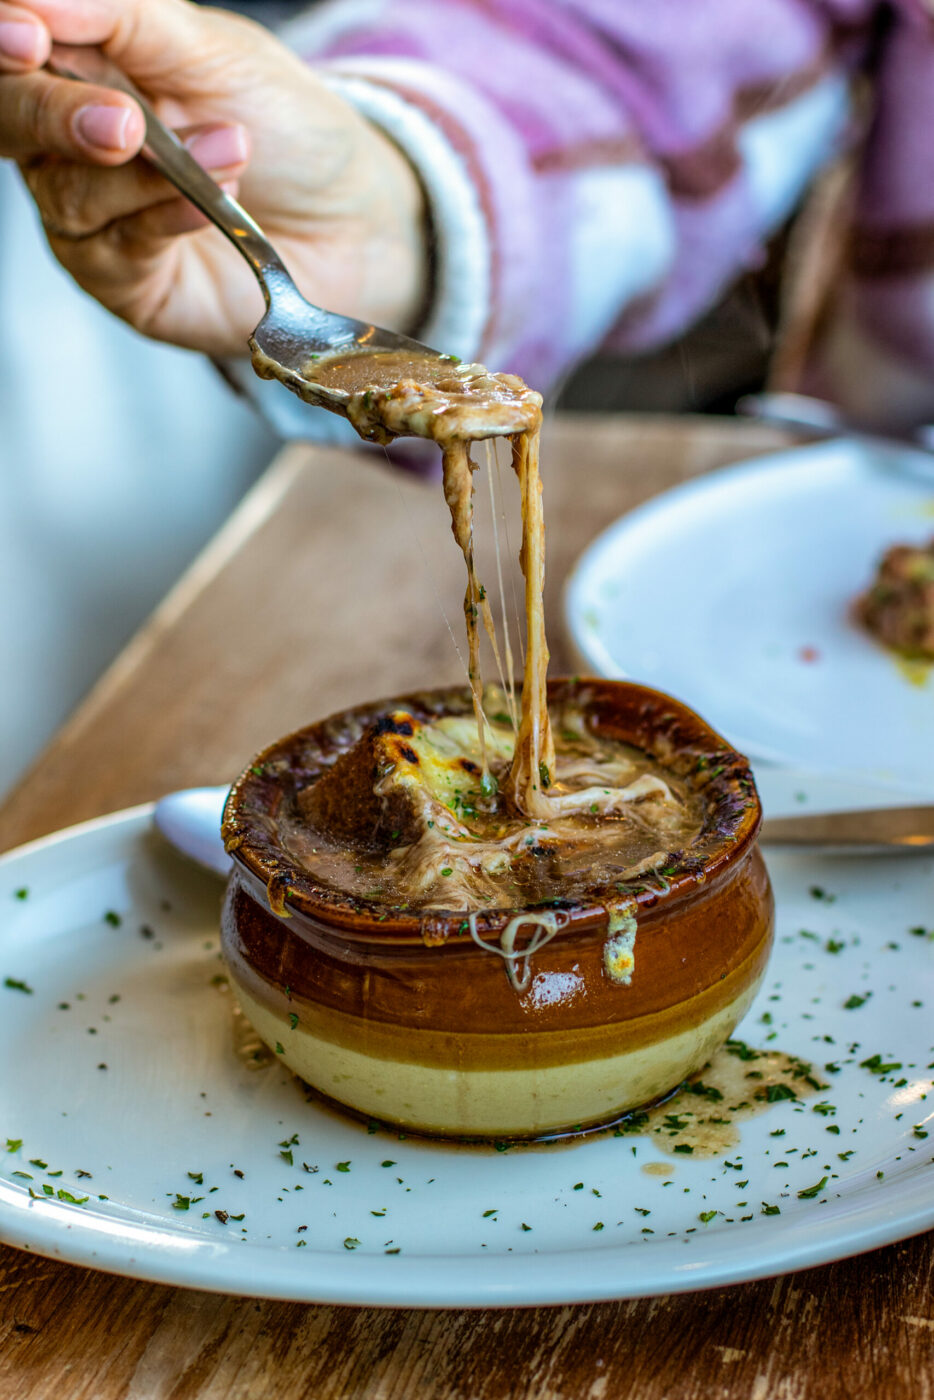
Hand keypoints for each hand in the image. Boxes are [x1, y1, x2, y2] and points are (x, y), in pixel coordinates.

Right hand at [0, 0, 425, 354]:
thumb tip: (35, 0)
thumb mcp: (208, 48)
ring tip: (232, 149)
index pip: (13, 46)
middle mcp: (66, 139)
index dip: (6, 38)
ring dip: (153, 173)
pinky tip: (213, 207)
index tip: (27, 36)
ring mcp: (90, 214)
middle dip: (54, 114)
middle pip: (11, 121)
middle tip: (122, 122)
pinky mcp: (123, 280)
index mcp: (79, 62)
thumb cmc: (286, 128)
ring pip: (68, 191)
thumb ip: (120, 15)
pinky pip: (118, 248)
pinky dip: (166, 219)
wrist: (353, 217)